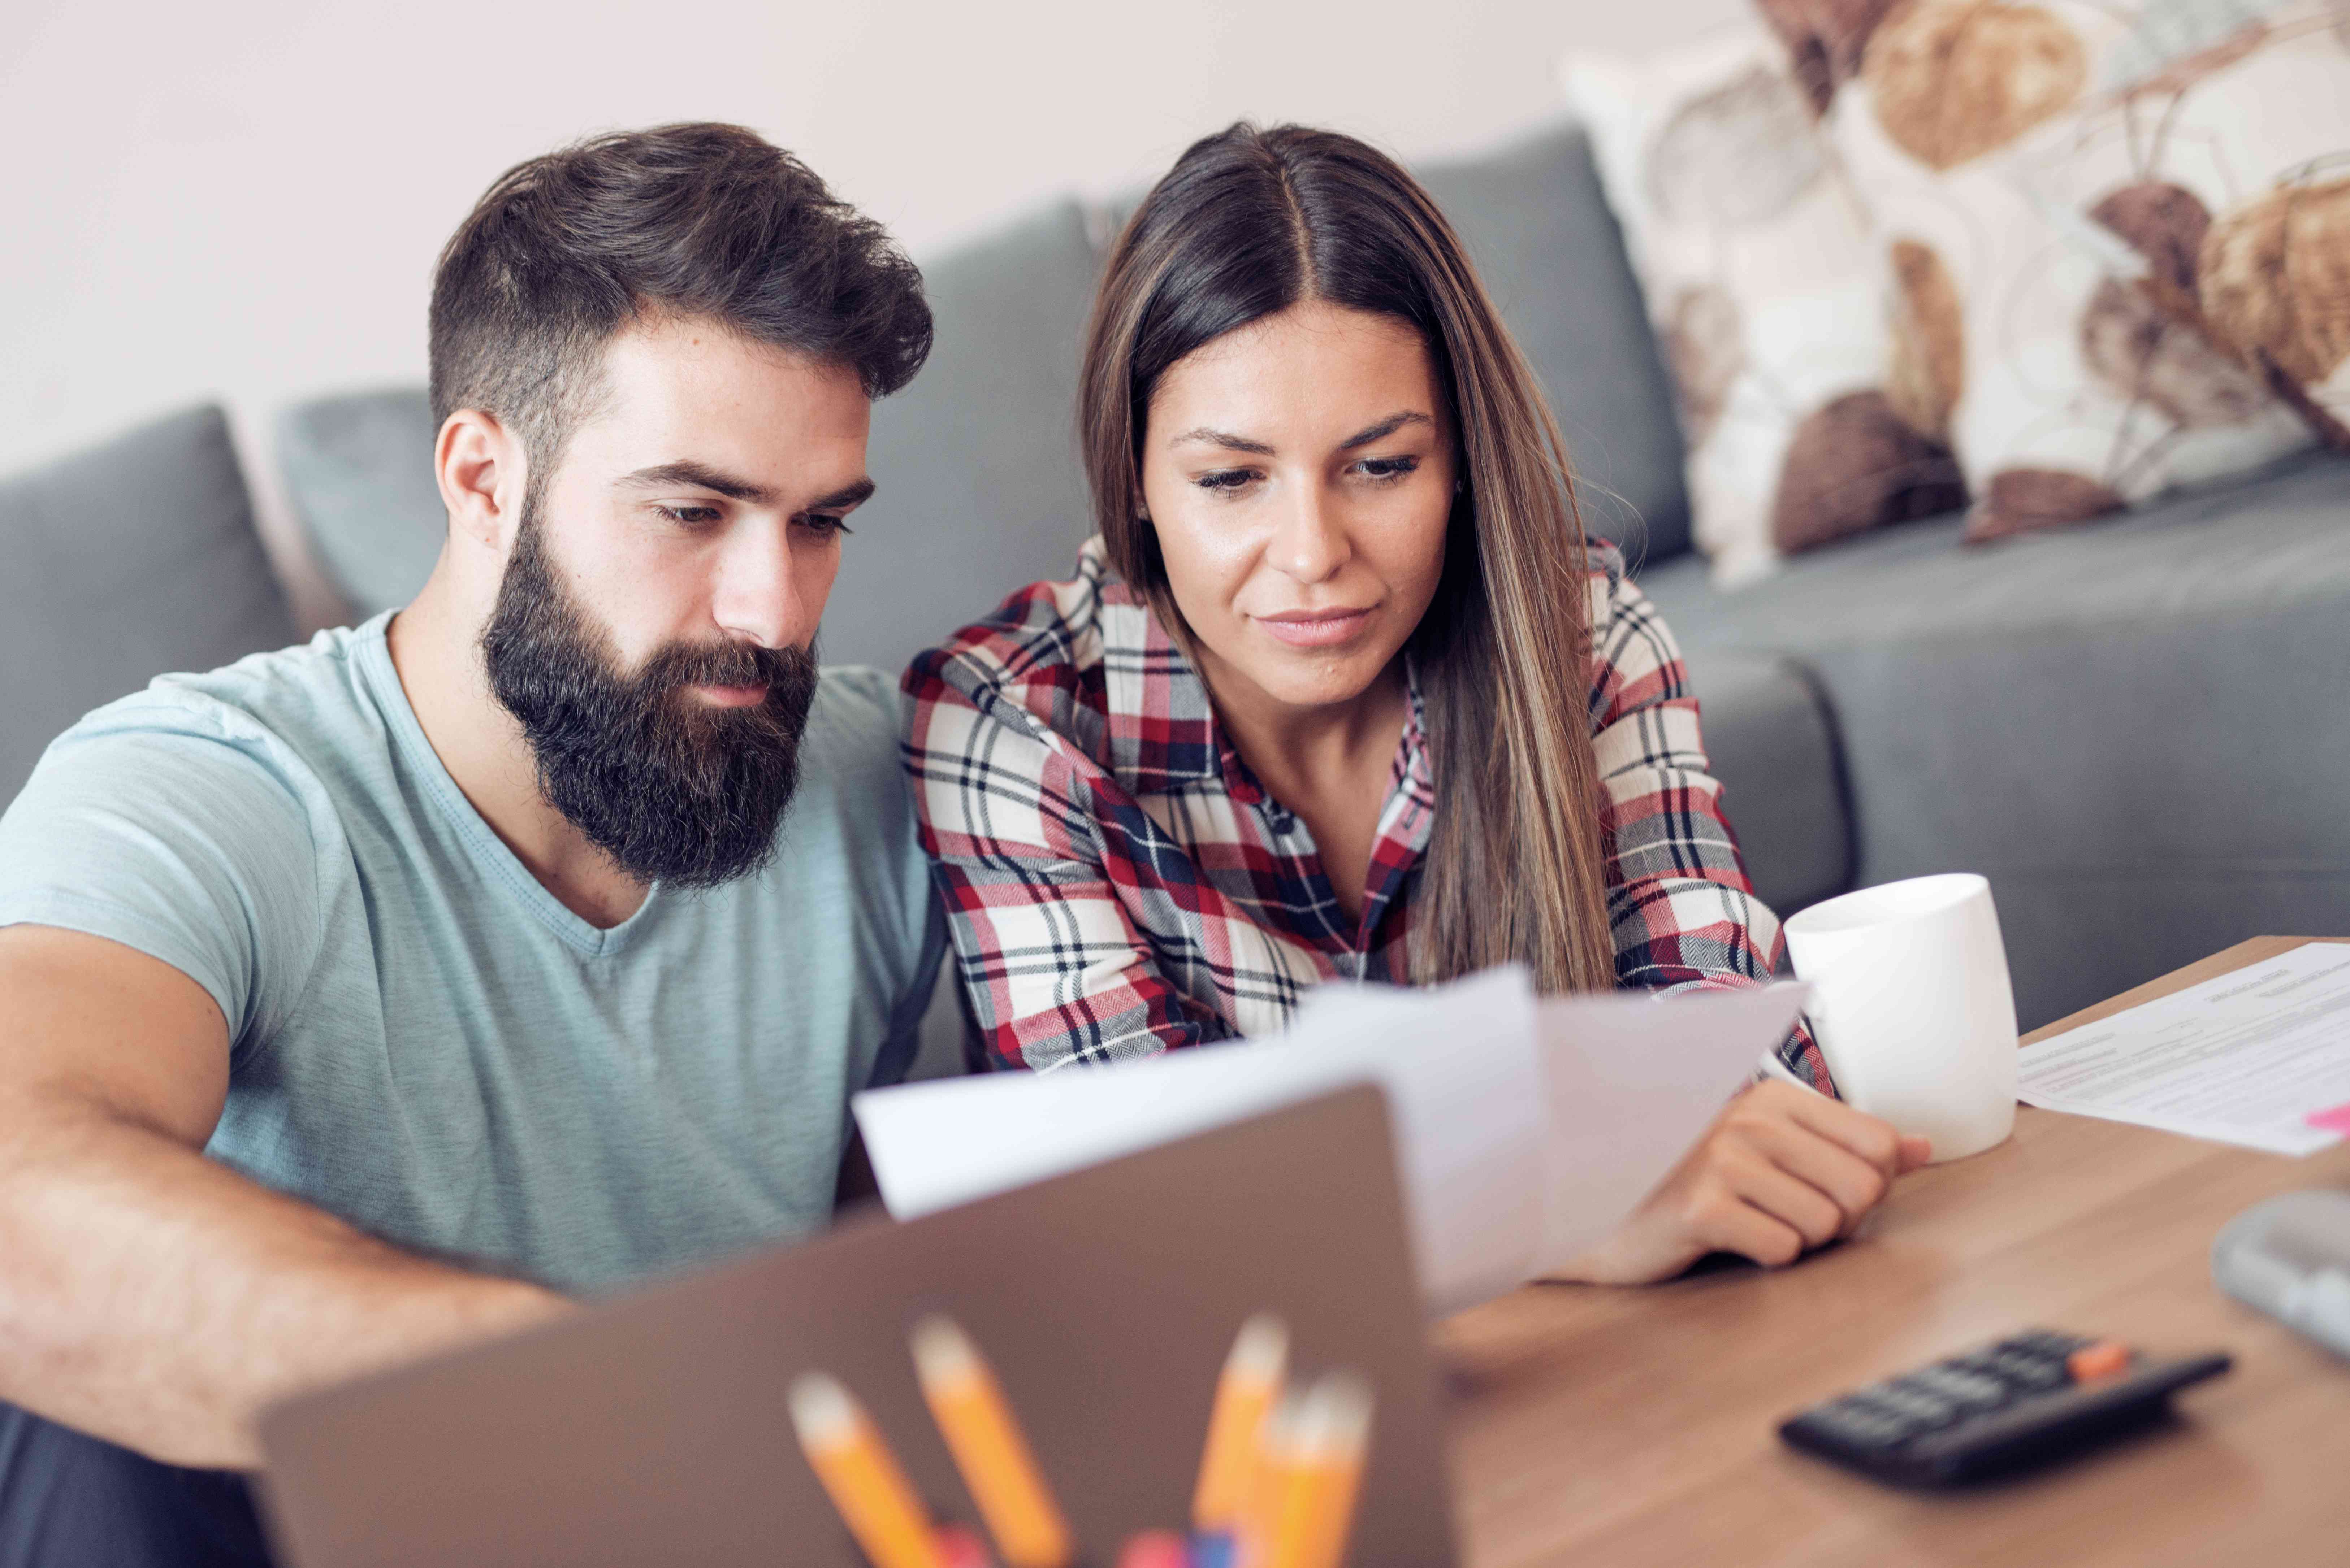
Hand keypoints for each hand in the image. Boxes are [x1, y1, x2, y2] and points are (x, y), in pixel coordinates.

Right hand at [1551, 1080, 1931, 1285]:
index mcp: (1773, 1098)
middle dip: (1837, 1218)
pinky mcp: (1700, 1207)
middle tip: (1785, 1215)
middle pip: (1861, 1189)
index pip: (1878, 1144)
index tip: (1823, 1188)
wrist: (1609, 1214)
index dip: (1867, 1183)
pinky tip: (1730, 1240)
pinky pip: (1782, 1249)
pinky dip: (1765, 1256)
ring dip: (1797, 1240)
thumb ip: (1848, 1145)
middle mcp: (1749, 1119)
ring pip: (1824, 1224)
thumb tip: (1921, 1148)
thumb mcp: (1772, 1150)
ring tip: (1753, 1224)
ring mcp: (1721, 1160)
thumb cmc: (1694, 1182)